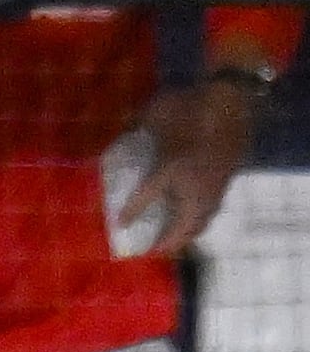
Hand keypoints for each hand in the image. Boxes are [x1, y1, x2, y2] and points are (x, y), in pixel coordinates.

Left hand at [121, 76, 263, 256]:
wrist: (230, 101)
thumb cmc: (188, 105)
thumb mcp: (153, 115)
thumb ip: (135, 130)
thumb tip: (122, 137)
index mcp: (172, 168)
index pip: (148, 196)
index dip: (132, 212)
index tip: (121, 225)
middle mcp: (194, 185)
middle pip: (183, 226)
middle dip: (168, 242)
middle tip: (152, 250)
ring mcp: (214, 186)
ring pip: (201, 222)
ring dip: (186, 235)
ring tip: (170, 241)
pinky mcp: (225, 181)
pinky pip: (211, 211)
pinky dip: (198, 221)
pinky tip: (190, 219)